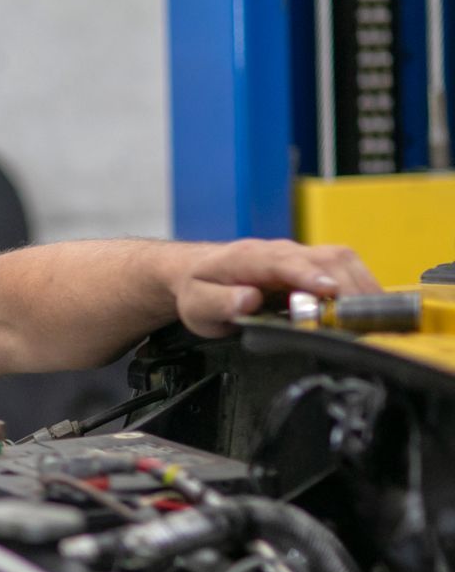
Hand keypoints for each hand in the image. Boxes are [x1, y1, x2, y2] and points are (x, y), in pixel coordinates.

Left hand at [172, 238, 382, 337]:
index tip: (327, 291)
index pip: (282, 261)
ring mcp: (299, 255)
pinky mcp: (313, 263)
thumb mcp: (198, 305)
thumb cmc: (200, 290)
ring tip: (373, 319)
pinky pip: (346, 267)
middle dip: (347, 287)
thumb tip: (248, 300)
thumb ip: (220, 303)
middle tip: (360, 320)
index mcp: (247, 258)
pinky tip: (370, 310)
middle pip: (324, 258)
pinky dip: (362, 287)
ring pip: (341, 260)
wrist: (200, 274)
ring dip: (361, 287)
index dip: (307, 275)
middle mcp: (279, 251)